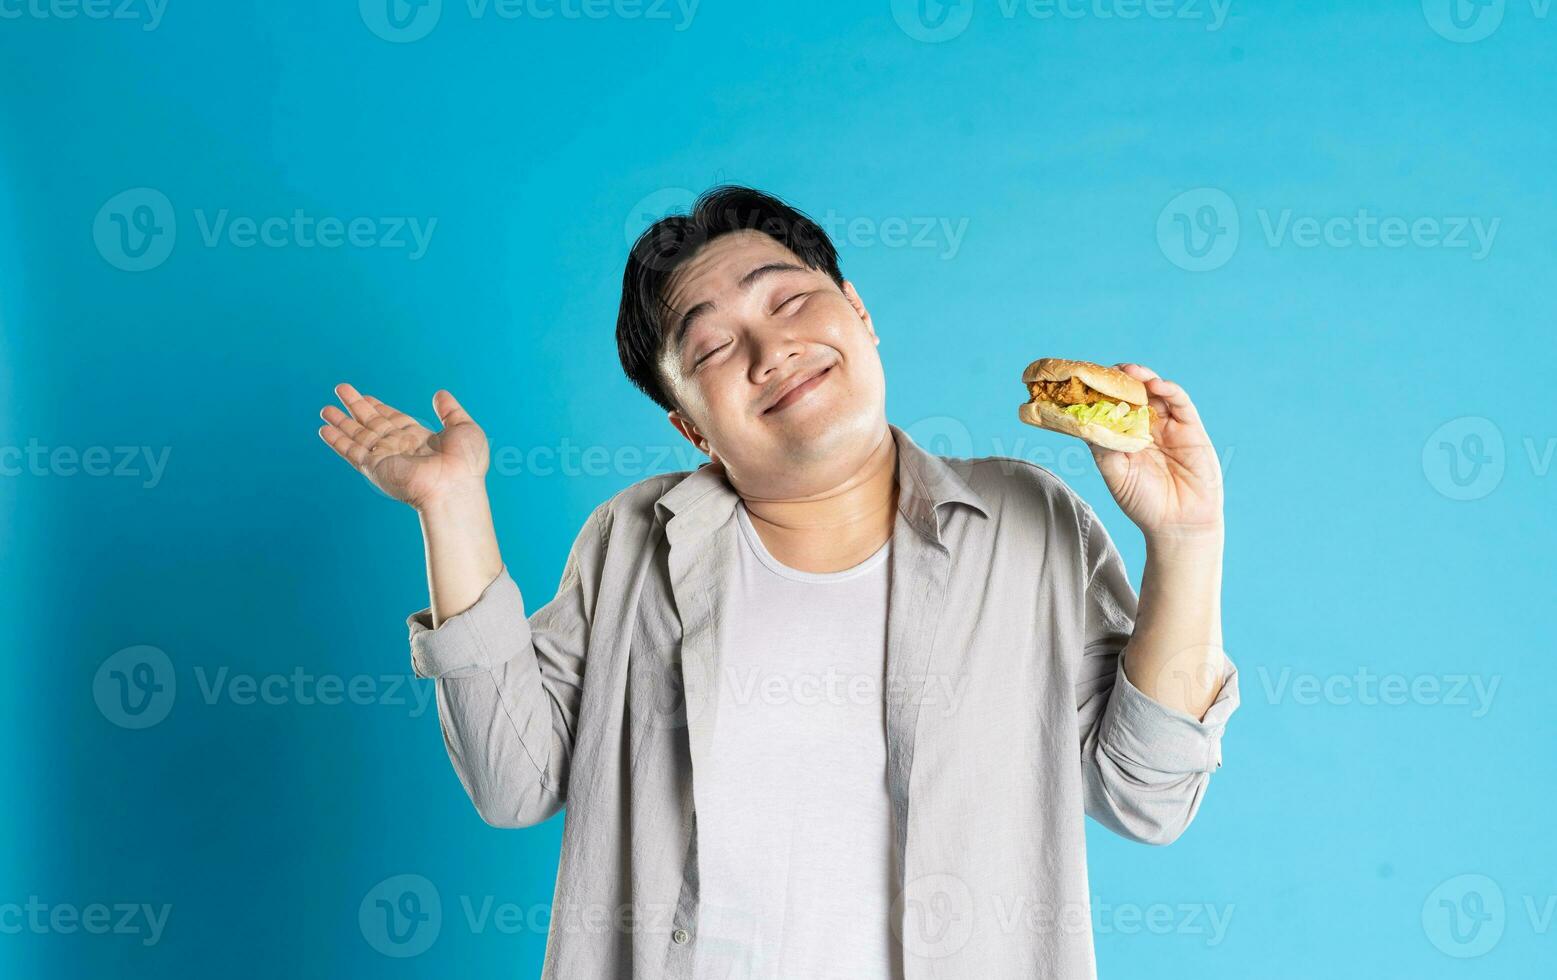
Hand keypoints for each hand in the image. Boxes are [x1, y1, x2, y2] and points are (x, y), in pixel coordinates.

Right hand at [317, 384, 487, 509]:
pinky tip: (324, 430)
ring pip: (357, 435)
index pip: (393, 419)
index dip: (379, 407)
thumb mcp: (464, 427)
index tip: (366, 396)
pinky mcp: (374, 467)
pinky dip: (337, 441)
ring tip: (325, 408)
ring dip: (341, 422)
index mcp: (419, 439)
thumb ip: (450, 410)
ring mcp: (385, 458)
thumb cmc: (466, 463)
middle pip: (372, 423)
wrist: (454, 487)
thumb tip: (440, 393)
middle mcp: (399, 447)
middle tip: (341, 389)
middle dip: (356, 407)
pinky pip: (351, 451)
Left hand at [1089, 364, 1222, 542]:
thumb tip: (1082, 421)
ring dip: (1143, 377)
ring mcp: (1170, 426)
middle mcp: (1147, 427)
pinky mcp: (1191, 429)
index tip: (1086, 380)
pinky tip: (1156, 384)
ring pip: (1156, 392)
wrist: (1178, 524)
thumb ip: (1102, 446)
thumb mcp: (1115, 472)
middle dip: (1121, 379)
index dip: (1102, 392)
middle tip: (1106, 370)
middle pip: (1134, 394)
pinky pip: (1181, 403)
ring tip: (1129, 371)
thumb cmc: (1143, 502)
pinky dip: (1169, 389)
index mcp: (1126, 436)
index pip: (1113, 406)